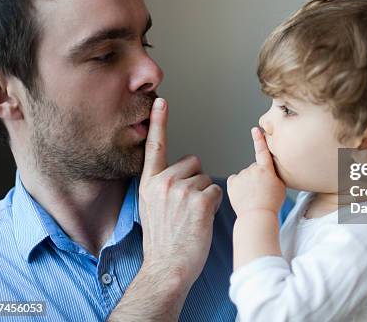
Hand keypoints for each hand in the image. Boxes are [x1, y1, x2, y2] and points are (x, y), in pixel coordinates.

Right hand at [138, 98, 222, 286]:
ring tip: (192, 218)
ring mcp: (181, 191)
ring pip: (207, 178)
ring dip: (205, 195)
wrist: (167, 267)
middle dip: (195, 180)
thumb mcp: (150, 208)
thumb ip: (160, 187)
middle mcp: (163, 182)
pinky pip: (217, 190)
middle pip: (193, 163)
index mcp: (149, 183)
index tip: (160, 100)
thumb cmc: (163, 241)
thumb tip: (178, 175)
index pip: (155, 146)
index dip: (159, 122)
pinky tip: (201, 220)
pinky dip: (215, 205)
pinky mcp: (200, 200)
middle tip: (186, 208)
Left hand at [227, 127, 285, 215]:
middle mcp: (252, 169)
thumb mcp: (281, 186)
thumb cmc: (272, 203)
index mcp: (266, 169)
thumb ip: (274, 173)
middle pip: (254, 168)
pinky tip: (243, 195)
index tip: (256, 129)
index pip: (262, 150)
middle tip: (262, 191)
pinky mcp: (232, 183)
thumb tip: (265, 168)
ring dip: (248, 182)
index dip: (259, 139)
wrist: (257, 216)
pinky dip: (238, 186)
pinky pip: (235, 181)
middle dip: (257, 176)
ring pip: (245, 175)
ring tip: (253, 196)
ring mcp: (241, 176)